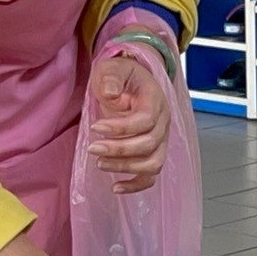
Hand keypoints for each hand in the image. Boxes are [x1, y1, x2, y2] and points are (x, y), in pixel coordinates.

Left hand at [88, 50, 169, 193]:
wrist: (132, 82)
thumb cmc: (121, 76)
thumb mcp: (113, 68)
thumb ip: (111, 77)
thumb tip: (111, 93)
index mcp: (155, 101)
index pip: (145, 120)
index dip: (121, 128)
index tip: (95, 127)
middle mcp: (163, 123)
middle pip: (149, 145)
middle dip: (119, 150)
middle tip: (92, 148)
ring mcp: (161, 140)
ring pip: (153, 163)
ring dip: (126, 167)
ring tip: (100, 163)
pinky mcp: (153, 153)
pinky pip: (151, 176)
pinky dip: (135, 185)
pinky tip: (116, 187)